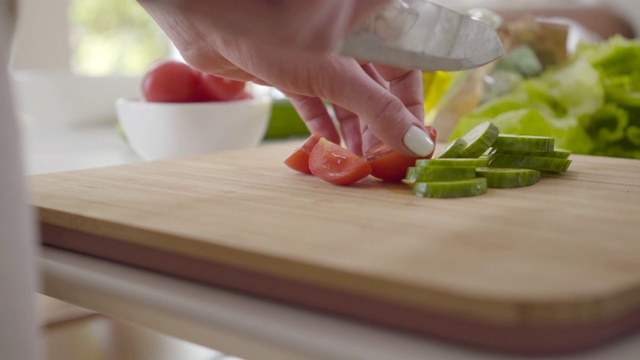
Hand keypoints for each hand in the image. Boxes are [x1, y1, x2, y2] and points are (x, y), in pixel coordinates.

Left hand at [139, 0, 434, 156]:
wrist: (208, 18)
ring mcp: (316, 56)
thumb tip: (417, 144)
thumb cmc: (275, 29)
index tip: (415, 143)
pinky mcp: (289, 71)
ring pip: (345, 98)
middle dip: (380, 126)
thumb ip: (377, 109)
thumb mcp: (335, 74)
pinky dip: (323, 123)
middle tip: (383, 162)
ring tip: (360, 162)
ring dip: (354, 131)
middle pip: (375, 89)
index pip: (406, 70)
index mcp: (367, 27)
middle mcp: (346, 41)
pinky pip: (314, 101)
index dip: (411, 107)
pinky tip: (332, 146)